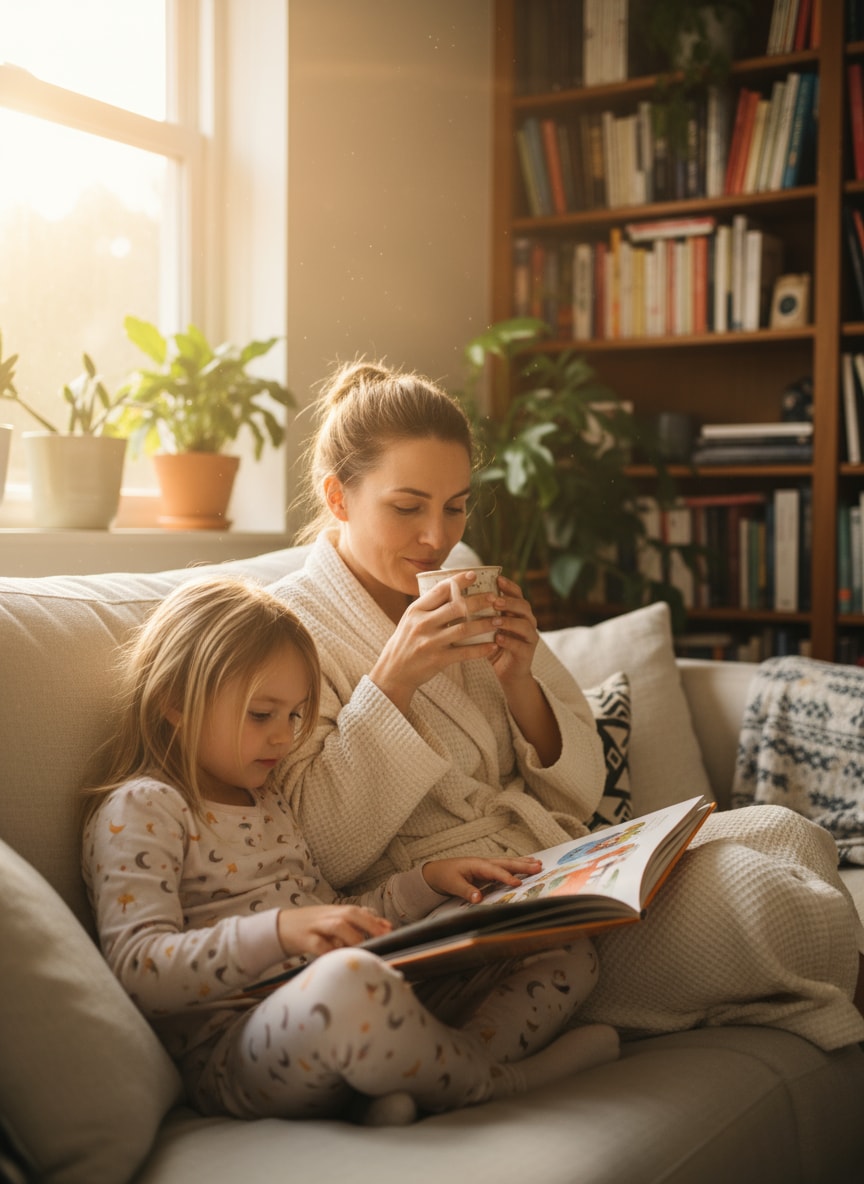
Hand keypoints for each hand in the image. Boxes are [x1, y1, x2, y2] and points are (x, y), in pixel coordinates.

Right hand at [276, 904, 391, 956]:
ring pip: (336, 925)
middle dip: (369, 924)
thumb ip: (356, 923)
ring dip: (351, 936)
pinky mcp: (304, 938)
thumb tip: (385, 926)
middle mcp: (328, 915)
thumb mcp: (332, 920)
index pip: (359, 911)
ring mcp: (316, 926)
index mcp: (336, 911)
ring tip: (363, 948)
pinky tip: (338, 958)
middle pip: (351, 914)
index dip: (375, 919)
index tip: (390, 930)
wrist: (279, 927)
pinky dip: (329, 950)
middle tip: (383, 938)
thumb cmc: (311, 927)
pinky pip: (319, 944)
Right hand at [370, 570, 501, 712]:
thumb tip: (451, 586)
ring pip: (463, 629)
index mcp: (416, 610)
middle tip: (494, 598)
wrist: (393, 672)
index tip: (474, 574)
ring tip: (499, 620)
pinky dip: (480, 649)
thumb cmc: (406, 642)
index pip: (440, 590)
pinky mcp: (437, 660)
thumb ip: (429, 606)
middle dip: (478, 601)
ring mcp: (430, 642)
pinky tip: (493, 645)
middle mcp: (422, 624)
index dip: (458, 581)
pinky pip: (464, 653)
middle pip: (456, 607)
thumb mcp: (411, 619)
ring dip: (484, 624)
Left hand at [422, 855, 542, 903]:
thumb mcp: (453, 885)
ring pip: (508, 863)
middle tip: (539, 867)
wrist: (437, 871)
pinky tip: (526, 866)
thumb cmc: (445, 876)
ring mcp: (487, 865)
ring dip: (523, 863)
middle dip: (522, 865)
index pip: (495, 871)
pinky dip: (517, 866)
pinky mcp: (488, 870)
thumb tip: (478, 899)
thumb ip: (466, 891)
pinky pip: (505, 867)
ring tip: (539, 863)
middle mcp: (484, 863)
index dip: (507, 877)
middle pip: (506, 863)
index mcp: (477, 865)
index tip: (518, 883)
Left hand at [486, 574, 540, 686]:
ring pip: (524, 624)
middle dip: (509, 602)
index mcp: (516, 611)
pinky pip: (521, 645)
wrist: (503, 672)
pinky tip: (497, 639)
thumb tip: (458, 592)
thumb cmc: (490, 644)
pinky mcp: (527, 653)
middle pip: (523, 606)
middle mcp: (526, 621)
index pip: (516, 593)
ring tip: (495, 621)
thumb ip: (479, 611)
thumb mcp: (484, 625)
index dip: (509, 586)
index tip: (498, 579)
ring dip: (509, 621)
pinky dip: (509, 641)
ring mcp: (529, 637)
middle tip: (495, 601)